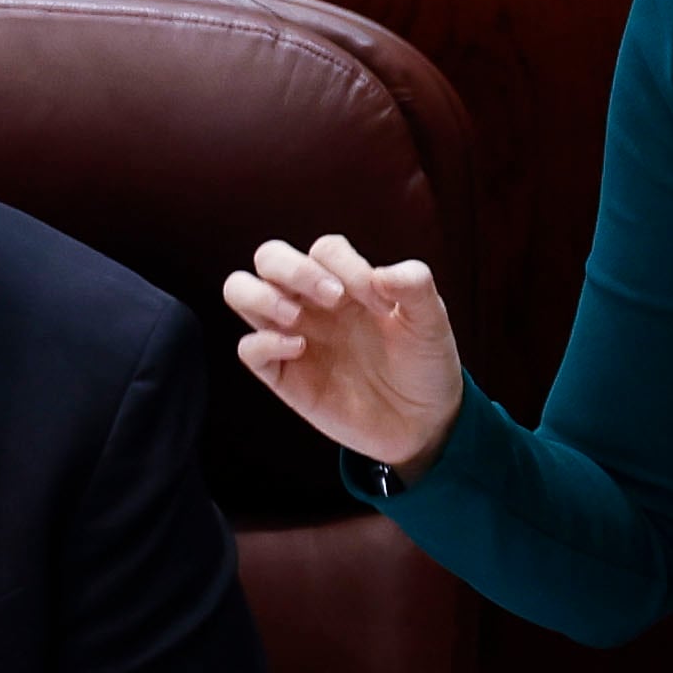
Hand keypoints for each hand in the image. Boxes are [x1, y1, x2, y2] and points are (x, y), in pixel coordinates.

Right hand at [223, 234, 465, 474]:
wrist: (423, 422)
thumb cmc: (424, 365)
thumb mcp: (431, 322)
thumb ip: (415, 286)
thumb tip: (380, 273)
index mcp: (346, 283)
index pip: (324, 249)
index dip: (347, 267)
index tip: (380, 303)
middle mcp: (312, 303)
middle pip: (268, 256)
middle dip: (292, 267)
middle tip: (332, 298)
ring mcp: (292, 335)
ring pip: (240, 291)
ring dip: (262, 295)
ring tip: (296, 316)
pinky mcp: (283, 376)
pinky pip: (248, 349)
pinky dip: (264, 342)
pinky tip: (300, 349)